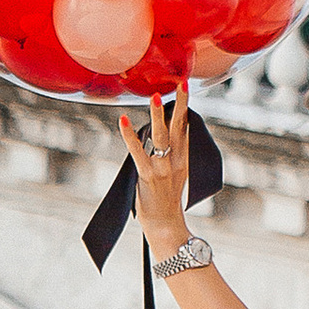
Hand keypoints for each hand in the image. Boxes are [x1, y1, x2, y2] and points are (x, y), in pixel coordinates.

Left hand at [116, 93, 192, 252]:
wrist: (166, 224)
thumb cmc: (165, 200)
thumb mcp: (175, 175)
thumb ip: (171, 155)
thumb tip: (158, 134)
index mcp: (184, 160)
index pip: (186, 129)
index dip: (184, 108)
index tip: (184, 88)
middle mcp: (176, 161)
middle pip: (180, 127)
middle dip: (181, 104)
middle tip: (182, 83)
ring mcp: (163, 168)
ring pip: (162, 136)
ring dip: (158, 115)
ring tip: (156, 96)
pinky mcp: (148, 175)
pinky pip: (138, 151)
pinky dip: (129, 136)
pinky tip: (122, 121)